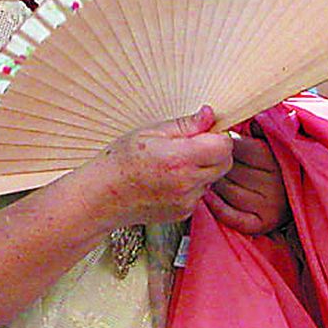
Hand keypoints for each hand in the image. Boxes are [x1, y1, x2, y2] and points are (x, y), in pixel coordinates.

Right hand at [89, 105, 234, 226]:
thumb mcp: (150, 131)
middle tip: (190, 145)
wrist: (103, 196)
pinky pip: (200, 193)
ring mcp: (186, 202)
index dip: (217, 135)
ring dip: (204, 169)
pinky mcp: (183, 213)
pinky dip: (192, 184)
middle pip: (225, 163)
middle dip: (214, 151)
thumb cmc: (121, 160)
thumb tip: (209, 114)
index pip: (224, 145)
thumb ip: (185, 125)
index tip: (204, 132)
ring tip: (175, 164)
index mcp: (179, 158)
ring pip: (213, 179)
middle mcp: (187, 183)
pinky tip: (169, 179)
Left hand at [205, 130, 288, 236]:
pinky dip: (215, 206)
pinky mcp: (261, 223)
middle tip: (210, 161)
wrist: (296, 196)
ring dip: (213, 183)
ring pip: (225, 190)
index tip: (216, 143)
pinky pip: (230, 215)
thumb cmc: (275, 163)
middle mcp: (274, 184)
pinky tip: (208, 196)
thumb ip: (257, 126)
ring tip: (209, 176)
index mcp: (274, 159)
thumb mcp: (270, 140)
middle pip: (228, 169)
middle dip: (216, 164)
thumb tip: (242, 115)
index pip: (236, 147)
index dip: (222, 145)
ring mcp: (268, 206)